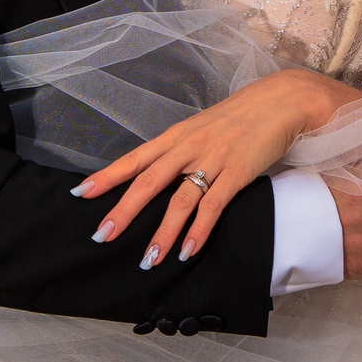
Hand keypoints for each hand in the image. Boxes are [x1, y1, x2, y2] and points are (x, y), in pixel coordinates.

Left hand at [75, 68, 361, 267]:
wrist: (281, 102)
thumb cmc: (241, 117)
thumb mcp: (203, 129)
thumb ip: (181, 151)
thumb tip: (160, 176)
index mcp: (176, 136)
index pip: (134, 159)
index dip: (107, 176)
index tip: (80, 193)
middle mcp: (188, 147)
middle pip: (148, 182)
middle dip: (123, 211)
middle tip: (101, 236)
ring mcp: (212, 160)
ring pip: (179, 200)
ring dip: (162, 233)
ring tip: (148, 259)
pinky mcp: (237, 173)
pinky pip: (213, 206)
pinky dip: (198, 231)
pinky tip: (187, 251)